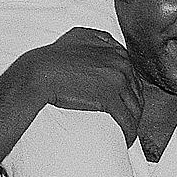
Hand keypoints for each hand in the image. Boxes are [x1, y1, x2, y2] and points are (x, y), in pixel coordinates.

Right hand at [15, 27, 143, 144]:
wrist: (40, 73)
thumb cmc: (53, 57)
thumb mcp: (78, 36)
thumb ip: (98, 38)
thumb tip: (109, 43)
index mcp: (113, 49)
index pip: (132, 73)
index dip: (129, 90)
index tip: (125, 101)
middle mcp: (119, 61)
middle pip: (136, 90)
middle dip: (133, 107)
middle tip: (127, 120)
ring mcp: (116, 80)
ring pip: (135, 107)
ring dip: (133, 122)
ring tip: (127, 132)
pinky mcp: (109, 98)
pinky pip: (127, 120)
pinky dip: (129, 132)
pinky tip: (126, 139)